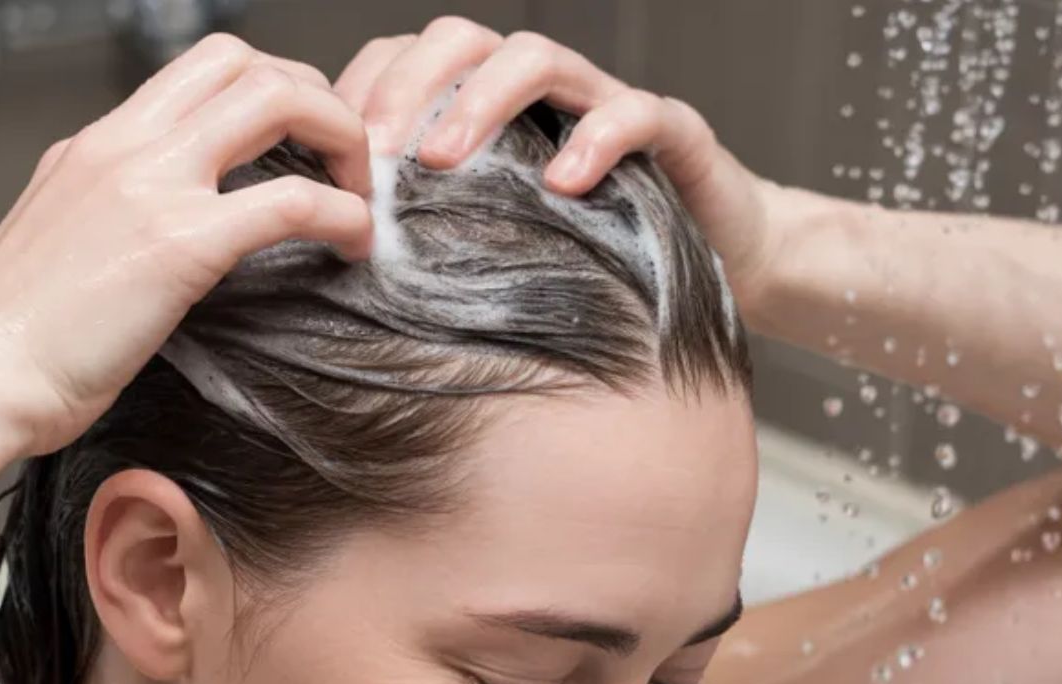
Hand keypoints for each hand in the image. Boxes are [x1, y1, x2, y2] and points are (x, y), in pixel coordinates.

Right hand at [0, 34, 373, 456]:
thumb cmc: (15, 341)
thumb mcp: (63, 245)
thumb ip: (116, 219)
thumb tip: (168, 234)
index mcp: (96, 146)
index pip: (200, 72)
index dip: (272, 93)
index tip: (307, 143)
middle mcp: (123, 146)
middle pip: (244, 62)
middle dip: (316, 95)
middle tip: (347, 156)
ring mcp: (151, 185)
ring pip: (275, 98)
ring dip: (341, 135)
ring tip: (362, 192)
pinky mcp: (179, 242)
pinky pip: (292, 201)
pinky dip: (343, 213)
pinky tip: (356, 242)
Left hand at [332, 18, 783, 315]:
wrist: (728, 264)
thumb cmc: (605, 261)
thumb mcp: (507, 250)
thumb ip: (440, 238)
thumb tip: (345, 264)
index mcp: (497, 111)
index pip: (413, 61)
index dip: (367, 90)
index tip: (333, 152)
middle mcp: (548, 95)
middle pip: (463, 41)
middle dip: (411, 87)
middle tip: (377, 153)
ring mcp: (609, 104)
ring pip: (538, 58)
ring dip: (483, 100)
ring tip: (445, 159)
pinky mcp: (675, 133)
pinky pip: (636, 114)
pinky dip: (596, 140)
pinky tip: (563, 183)